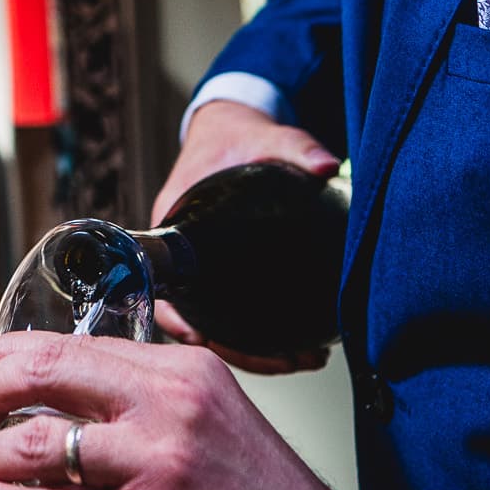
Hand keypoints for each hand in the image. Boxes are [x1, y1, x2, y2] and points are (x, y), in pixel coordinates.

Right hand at [151, 100, 339, 371]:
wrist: (233, 129)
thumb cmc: (234, 136)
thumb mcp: (263, 136)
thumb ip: (295, 146)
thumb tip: (326, 166)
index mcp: (173, 222)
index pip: (163, 284)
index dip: (179, 319)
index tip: (204, 337)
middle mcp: (184, 253)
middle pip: (194, 320)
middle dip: (238, 349)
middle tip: (287, 359)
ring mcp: (203, 267)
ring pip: (215, 325)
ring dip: (252, 352)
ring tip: (302, 359)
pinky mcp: (224, 274)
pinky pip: (230, 315)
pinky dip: (257, 337)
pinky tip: (298, 348)